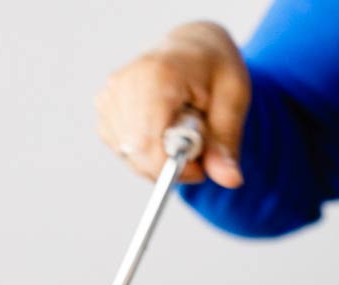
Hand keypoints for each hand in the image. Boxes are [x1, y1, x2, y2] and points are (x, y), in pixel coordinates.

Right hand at [96, 21, 248, 186]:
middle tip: (196, 152)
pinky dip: (146, 154)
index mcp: (157, 75)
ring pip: (128, 156)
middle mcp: (125, 83)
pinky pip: (123, 150)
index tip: (199, 168)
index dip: (172, 168)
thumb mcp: (234, 101)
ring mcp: (110, 95)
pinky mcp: (104, 107)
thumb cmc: (215, 70)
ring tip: (182, 134)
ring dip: (158, 160)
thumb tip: (230, 180)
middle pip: (136, 153)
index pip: (147, 143)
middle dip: (168, 166)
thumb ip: (226, 143)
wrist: (194, 49)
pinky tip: (164, 134)